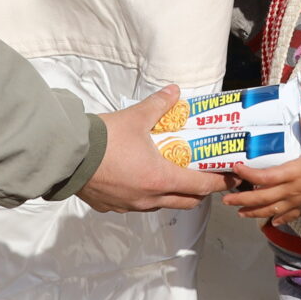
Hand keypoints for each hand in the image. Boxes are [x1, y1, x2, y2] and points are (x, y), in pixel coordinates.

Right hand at [79, 87, 233, 212]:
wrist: (68, 156)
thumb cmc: (104, 140)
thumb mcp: (135, 117)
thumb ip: (159, 105)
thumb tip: (174, 92)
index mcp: (160, 178)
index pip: (201, 186)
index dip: (220, 183)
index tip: (232, 178)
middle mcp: (149, 197)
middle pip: (186, 202)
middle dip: (200, 191)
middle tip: (205, 176)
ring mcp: (129, 206)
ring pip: (161, 204)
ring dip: (172, 194)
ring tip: (172, 176)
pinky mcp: (112, 207)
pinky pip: (136, 205)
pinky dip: (145, 195)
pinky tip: (139, 179)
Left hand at [223, 117, 300, 225]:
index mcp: (292, 174)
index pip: (266, 176)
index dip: (250, 174)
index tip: (236, 168)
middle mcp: (291, 191)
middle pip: (263, 197)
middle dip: (243, 199)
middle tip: (226, 199)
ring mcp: (295, 202)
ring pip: (270, 210)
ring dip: (253, 212)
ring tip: (239, 212)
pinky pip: (287, 217)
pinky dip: (276, 220)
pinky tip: (268, 221)